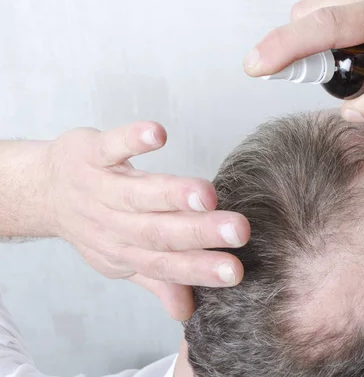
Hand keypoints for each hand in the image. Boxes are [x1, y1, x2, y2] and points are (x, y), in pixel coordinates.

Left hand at [43, 121, 249, 319]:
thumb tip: (187, 312)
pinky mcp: (92, 154)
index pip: (165, 265)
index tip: (234, 271)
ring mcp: (101, 188)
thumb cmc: (94, 222)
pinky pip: (112, 147)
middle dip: (199, 232)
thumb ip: (159, 280)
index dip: (198, 269)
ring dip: (171, 194)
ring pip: (138, 194)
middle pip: (158, 231)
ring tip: (205, 194)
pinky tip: (157, 134)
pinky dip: (132, 141)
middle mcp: (113, 224)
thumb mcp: (123, 258)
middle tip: (237, 231)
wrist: (42, 190)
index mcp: (126, 251)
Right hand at [244, 0, 363, 126]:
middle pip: (311, 13)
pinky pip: (342, 5)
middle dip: (304, 47)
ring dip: (326, 40)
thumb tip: (351, 111)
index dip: (284, 47)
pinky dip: (342, 30)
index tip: (256, 66)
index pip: (324, 26)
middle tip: (329, 77)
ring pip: (324, 8)